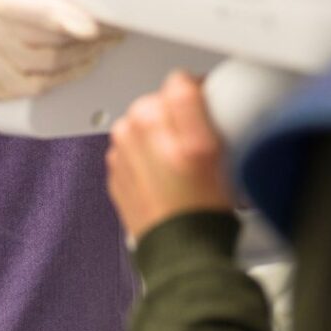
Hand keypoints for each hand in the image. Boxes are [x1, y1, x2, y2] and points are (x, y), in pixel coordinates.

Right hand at [0, 0, 116, 102]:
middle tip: (117, 21)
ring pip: (53, 63)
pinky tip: (89, 59)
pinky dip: (72, 73)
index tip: (90, 23)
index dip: (62, 18)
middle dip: (90, 33)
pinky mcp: (4, 89)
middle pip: (51, 39)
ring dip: (87, 52)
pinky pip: (46, 84)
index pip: (31, 11)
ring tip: (109, 37)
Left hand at [107, 70, 234, 240]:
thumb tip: (193, 82)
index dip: (199, 93)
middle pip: (160, 101)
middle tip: (195, 145)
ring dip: (160, 135)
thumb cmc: (202, 208)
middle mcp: (134, 129)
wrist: (180, 250)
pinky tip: (164, 175)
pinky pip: (134, 146)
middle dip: (177, 116)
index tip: (206, 108)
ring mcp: (120, 150)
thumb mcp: (217, 146)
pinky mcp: (113, 168)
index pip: (180, 81)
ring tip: (179, 165)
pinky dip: (146, 155)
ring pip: (146, 122)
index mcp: (160, 116)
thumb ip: (199, 102)